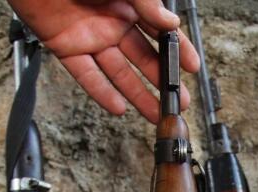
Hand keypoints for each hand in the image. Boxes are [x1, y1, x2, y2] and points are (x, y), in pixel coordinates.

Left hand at [7, 0, 199, 122]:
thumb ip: (146, 4)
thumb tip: (170, 25)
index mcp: (129, 4)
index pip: (160, 32)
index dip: (178, 50)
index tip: (192, 67)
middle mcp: (112, 23)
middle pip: (143, 58)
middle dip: (163, 81)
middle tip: (179, 101)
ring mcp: (90, 37)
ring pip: (119, 72)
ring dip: (138, 94)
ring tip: (156, 114)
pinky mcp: (66, 48)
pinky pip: (87, 76)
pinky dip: (101, 93)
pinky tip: (118, 108)